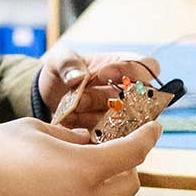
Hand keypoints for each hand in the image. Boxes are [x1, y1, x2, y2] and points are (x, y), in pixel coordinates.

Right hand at [0, 118, 161, 195]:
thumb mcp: (32, 130)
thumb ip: (68, 135)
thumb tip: (85, 141)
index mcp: (84, 170)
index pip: (133, 152)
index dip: (148, 136)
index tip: (153, 127)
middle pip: (130, 183)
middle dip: (129, 162)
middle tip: (116, 142)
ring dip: (107, 178)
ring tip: (85, 157)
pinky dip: (87, 189)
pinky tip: (65, 174)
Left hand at [39, 48, 161, 129]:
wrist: (48, 97)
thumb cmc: (62, 72)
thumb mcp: (59, 60)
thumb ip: (67, 62)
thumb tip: (78, 77)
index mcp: (125, 65)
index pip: (147, 66)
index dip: (130, 70)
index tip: (103, 73)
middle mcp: (130, 91)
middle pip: (139, 98)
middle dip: (107, 98)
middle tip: (81, 99)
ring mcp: (124, 114)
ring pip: (123, 119)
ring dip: (95, 115)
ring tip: (71, 110)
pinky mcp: (111, 132)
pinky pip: (110, 135)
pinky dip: (88, 128)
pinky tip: (69, 121)